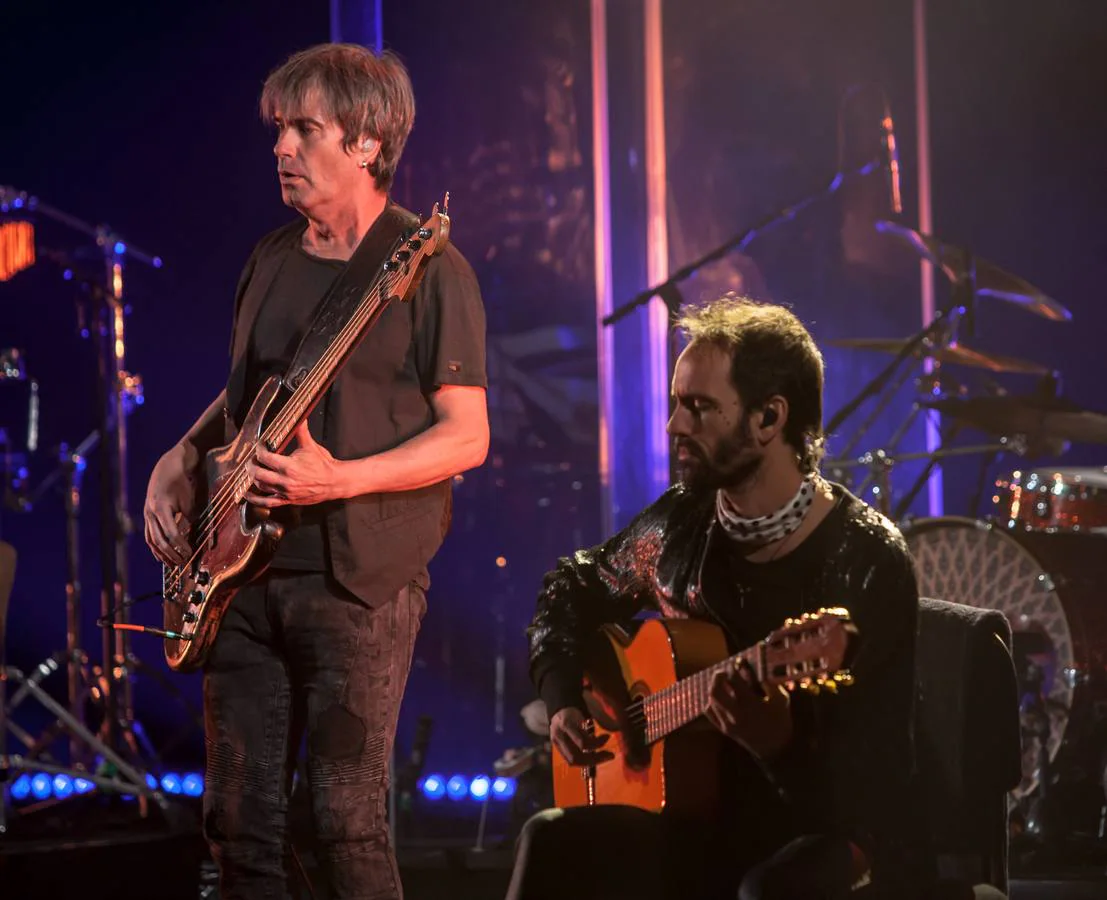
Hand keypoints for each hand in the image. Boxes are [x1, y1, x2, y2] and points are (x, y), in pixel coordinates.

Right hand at [144, 442, 198, 566]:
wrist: (174, 461)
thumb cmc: (186, 480)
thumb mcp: (191, 499)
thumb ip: (194, 520)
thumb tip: (203, 540)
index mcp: (161, 508)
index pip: (171, 534)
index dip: (181, 546)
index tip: (190, 555)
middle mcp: (150, 511)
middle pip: (159, 540)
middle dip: (171, 554)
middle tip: (183, 564)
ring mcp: (147, 512)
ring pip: (152, 539)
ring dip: (162, 553)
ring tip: (172, 564)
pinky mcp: (148, 512)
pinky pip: (150, 533)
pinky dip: (156, 545)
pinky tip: (162, 554)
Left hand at [247, 422, 341, 507]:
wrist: (334, 482)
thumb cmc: (323, 464)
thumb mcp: (311, 446)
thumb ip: (302, 431)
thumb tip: (300, 417)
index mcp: (289, 466)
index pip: (265, 457)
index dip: (259, 450)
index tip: (260, 446)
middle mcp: (285, 480)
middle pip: (257, 473)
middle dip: (251, 465)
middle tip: (252, 459)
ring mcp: (285, 492)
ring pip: (260, 486)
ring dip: (253, 478)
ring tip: (252, 470)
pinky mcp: (287, 500)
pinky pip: (267, 502)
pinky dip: (255, 499)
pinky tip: (247, 495)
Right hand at [549, 707, 613, 766]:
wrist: (557, 713)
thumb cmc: (573, 713)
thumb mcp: (582, 713)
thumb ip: (594, 722)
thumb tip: (615, 730)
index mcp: (566, 723)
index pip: (581, 741)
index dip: (597, 743)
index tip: (608, 736)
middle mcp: (559, 736)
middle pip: (576, 756)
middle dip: (595, 759)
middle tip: (610, 755)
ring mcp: (557, 745)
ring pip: (573, 761)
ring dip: (591, 762)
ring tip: (605, 756)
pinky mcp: (559, 751)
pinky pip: (572, 761)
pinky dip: (585, 760)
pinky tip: (595, 756)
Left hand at [705, 663, 792, 760]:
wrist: (776, 750)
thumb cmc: (780, 721)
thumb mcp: (780, 700)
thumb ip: (768, 683)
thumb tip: (755, 669)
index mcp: (751, 705)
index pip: (735, 680)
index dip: (735, 667)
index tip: (738, 661)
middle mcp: (736, 714)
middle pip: (715, 691)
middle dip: (717, 676)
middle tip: (724, 671)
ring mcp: (728, 723)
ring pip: (711, 700)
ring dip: (715, 687)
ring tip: (723, 683)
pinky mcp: (724, 730)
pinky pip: (710, 712)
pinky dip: (712, 702)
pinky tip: (721, 698)